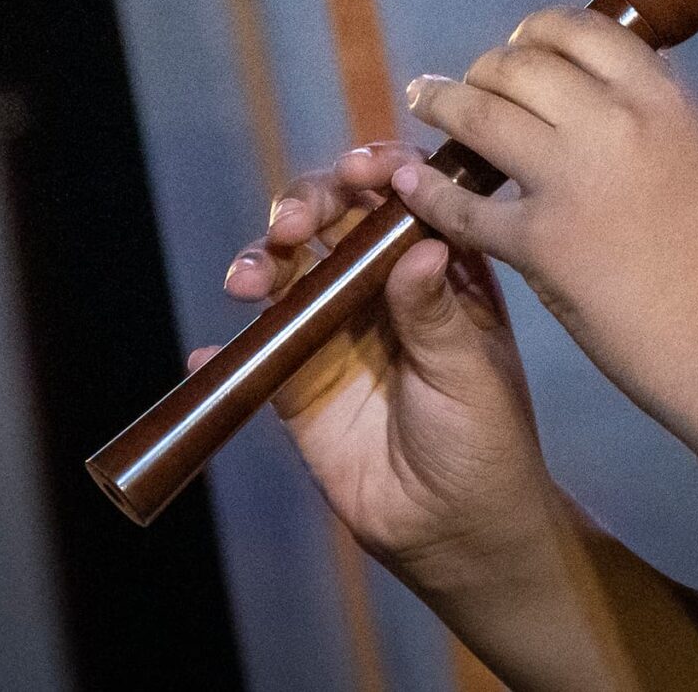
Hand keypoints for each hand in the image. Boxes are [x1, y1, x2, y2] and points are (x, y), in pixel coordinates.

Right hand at [210, 143, 566, 595]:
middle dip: (308, 204)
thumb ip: (435, 313)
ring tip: (250, 279)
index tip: (360, 169)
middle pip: (334, 217)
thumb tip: (419, 247)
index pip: (403, 195)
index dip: (377, 170)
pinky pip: (255, 353)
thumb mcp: (470, 370)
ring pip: (287, 270)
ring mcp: (336, 329)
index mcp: (439, 266)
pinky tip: (211, 355)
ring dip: (260, 260)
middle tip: (292, 225)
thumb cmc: (485, 438)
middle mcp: (382, 285)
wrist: (455, 527)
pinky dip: (226, 351)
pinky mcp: (297, 381)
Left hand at [397, 8, 697, 430]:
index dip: (537, 34)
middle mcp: (616, 120)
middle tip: (466, 86)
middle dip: (484, 69)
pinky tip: (412, 186)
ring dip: (442, 103)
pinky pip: (464, 204)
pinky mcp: (540, 240)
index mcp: (664, 98)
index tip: (519, 51)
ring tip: (423, 103)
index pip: (582, 29)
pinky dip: (429, 192)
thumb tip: (629, 93)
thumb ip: (660, 122)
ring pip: (481, 113)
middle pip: (520, 64)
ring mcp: (573, 177)